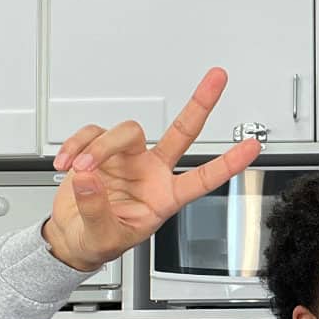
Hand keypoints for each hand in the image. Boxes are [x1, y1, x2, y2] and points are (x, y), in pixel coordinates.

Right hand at [43, 67, 260, 273]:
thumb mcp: (104, 237)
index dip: (229, 163)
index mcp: (165, 197)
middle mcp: (152, 172)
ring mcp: (128, 158)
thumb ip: (98, 210)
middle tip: (218, 78)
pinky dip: (74, 145)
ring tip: (79, 169)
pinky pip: (91, 134)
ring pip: (125, 132)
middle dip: (200, 104)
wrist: (74, 237)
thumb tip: (90, 178)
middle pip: (181, 132)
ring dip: (98, 147)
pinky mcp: (100, 150)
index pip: (204, 178)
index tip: (254, 147)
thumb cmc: (99, 240)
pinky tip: (65, 165)